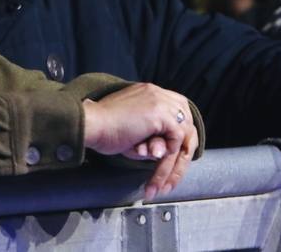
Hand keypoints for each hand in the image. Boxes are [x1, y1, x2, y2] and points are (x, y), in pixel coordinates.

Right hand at [82, 83, 198, 200]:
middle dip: (182, 156)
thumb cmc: (104, 129)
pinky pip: (175, 142)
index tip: (173, 160)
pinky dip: (167, 158)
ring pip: (182, 137)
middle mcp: (159, 94)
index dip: (177, 139)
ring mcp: (161, 102)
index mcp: (151, 93)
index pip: (178, 115)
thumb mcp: (132, 129)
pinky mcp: (161, 114)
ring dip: (173, 166)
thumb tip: (160, 152)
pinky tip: (152, 165)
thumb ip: (149, 136)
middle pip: (187, 126)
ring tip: (162, 186)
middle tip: (171, 180)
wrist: (93, 124)